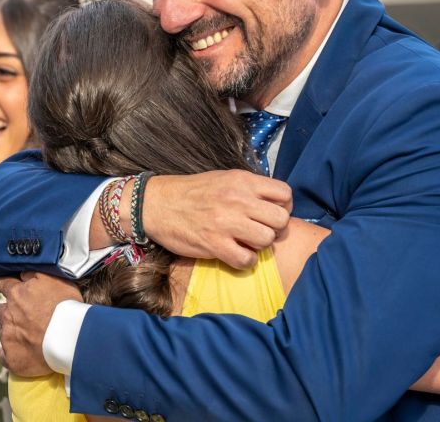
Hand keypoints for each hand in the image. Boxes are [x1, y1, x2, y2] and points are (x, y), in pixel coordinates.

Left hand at [0, 272, 81, 376]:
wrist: (70, 338)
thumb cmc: (65, 306)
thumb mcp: (53, 279)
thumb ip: (33, 274)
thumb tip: (21, 273)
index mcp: (15, 294)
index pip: (0, 284)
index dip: (1, 284)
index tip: (0, 285)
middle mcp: (7, 315)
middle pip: (0, 310)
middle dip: (8, 311)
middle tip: (22, 316)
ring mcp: (8, 337)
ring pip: (3, 332)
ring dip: (11, 331)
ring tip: (27, 335)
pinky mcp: (12, 358)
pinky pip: (4, 356)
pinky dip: (9, 353)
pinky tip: (19, 353)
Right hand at [144, 170, 291, 268]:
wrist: (155, 204)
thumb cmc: (189, 193)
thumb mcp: (222, 179)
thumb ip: (248, 189)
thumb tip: (274, 204)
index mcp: (241, 181)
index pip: (285, 194)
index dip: (283, 207)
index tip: (270, 214)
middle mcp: (237, 199)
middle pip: (281, 220)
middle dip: (274, 229)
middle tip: (259, 231)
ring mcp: (226, 222)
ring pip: (267, 240)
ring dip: (259, 246)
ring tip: (245, 242)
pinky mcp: (214, 244)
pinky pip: (247, 259)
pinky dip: (245, 261)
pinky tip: (234, 253)